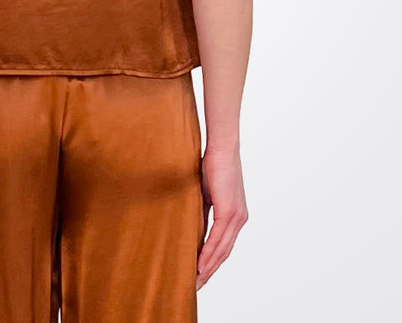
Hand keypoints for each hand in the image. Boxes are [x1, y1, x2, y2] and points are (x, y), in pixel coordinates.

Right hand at [196, 142, 247, 289]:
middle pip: (224, 253)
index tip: (200, 274)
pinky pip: (218, 239)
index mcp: (235, 216)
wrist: (222, 148)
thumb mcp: (207, 194)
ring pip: (222, 250)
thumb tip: (193, 227)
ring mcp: (236, 216)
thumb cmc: (213, 165)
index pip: (224, 245)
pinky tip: (199, 264)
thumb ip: (204, 211)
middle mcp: (239, 219)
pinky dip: (208, 254)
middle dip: (210, 271)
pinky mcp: (229, 211)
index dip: (212, 262)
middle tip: (196, 285)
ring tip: (195, 280)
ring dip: (208, 267)